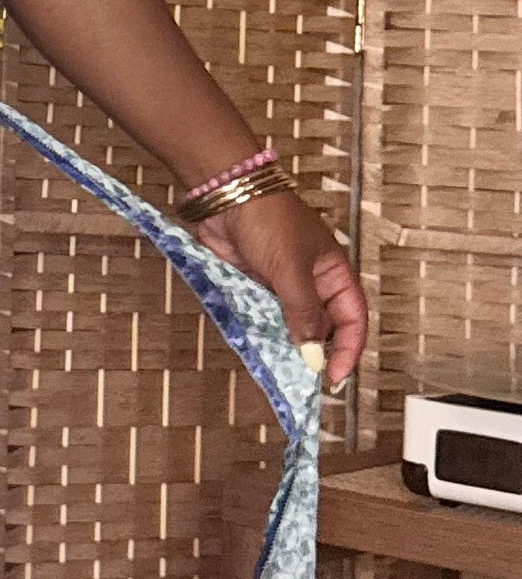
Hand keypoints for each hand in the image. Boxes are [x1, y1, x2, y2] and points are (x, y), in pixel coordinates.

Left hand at [190, 188, 367, 390]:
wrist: (225, 197)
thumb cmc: (268, 220)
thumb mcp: (291, 269)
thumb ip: (302, 313)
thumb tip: (312, 354)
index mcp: (334, 272)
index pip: (352, 317)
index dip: (348, 348)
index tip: (334, 376)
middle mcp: (313, 281)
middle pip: (324, 326)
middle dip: (318, 352)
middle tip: (306, 380)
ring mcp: (284, 285)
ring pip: (293, 325)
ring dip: (290, 346)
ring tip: (285, 372)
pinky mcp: (257, 287)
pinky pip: (266, 318)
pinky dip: (266, 334)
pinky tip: (263, 351)